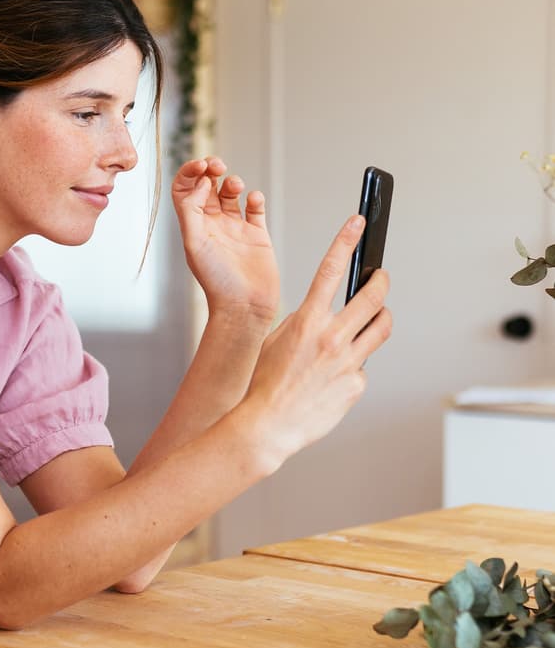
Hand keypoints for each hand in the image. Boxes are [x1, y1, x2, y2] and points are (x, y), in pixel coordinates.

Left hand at [171, 156, 279, 322]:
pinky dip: (255, 197)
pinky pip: (255, 207)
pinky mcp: (257, 234)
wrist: (244, 305)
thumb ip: (192, 210)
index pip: (184, 189)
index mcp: (192, 225)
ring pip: (231, 193)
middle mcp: (211, 224)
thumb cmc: (216, 279)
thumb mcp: (194, 242)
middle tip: (217, 165)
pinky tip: (253, 201)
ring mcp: (235, 228)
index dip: (189, 172)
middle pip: (207, 185)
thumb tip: (200, 182)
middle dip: (211, 168)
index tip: (201, 166)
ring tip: (235, 185)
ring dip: (232, 181)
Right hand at [238, 214, 391, 471]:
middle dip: (380, 281)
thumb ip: (302, 323)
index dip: (346, 241)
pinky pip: (363, 366)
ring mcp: (348, 361)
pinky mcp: (356, 383)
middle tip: (380, 277)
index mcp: (306, 321)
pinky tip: (335, 378)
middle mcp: (332, 337)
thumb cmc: (265, 384)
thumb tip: (323, 315)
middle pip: (373, 296)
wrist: (268, 425)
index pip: (330, 270)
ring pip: (382, 327)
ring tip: (374, 318)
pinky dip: (354, 366)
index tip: (358, 222)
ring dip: (381, 317)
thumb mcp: (276, 342)